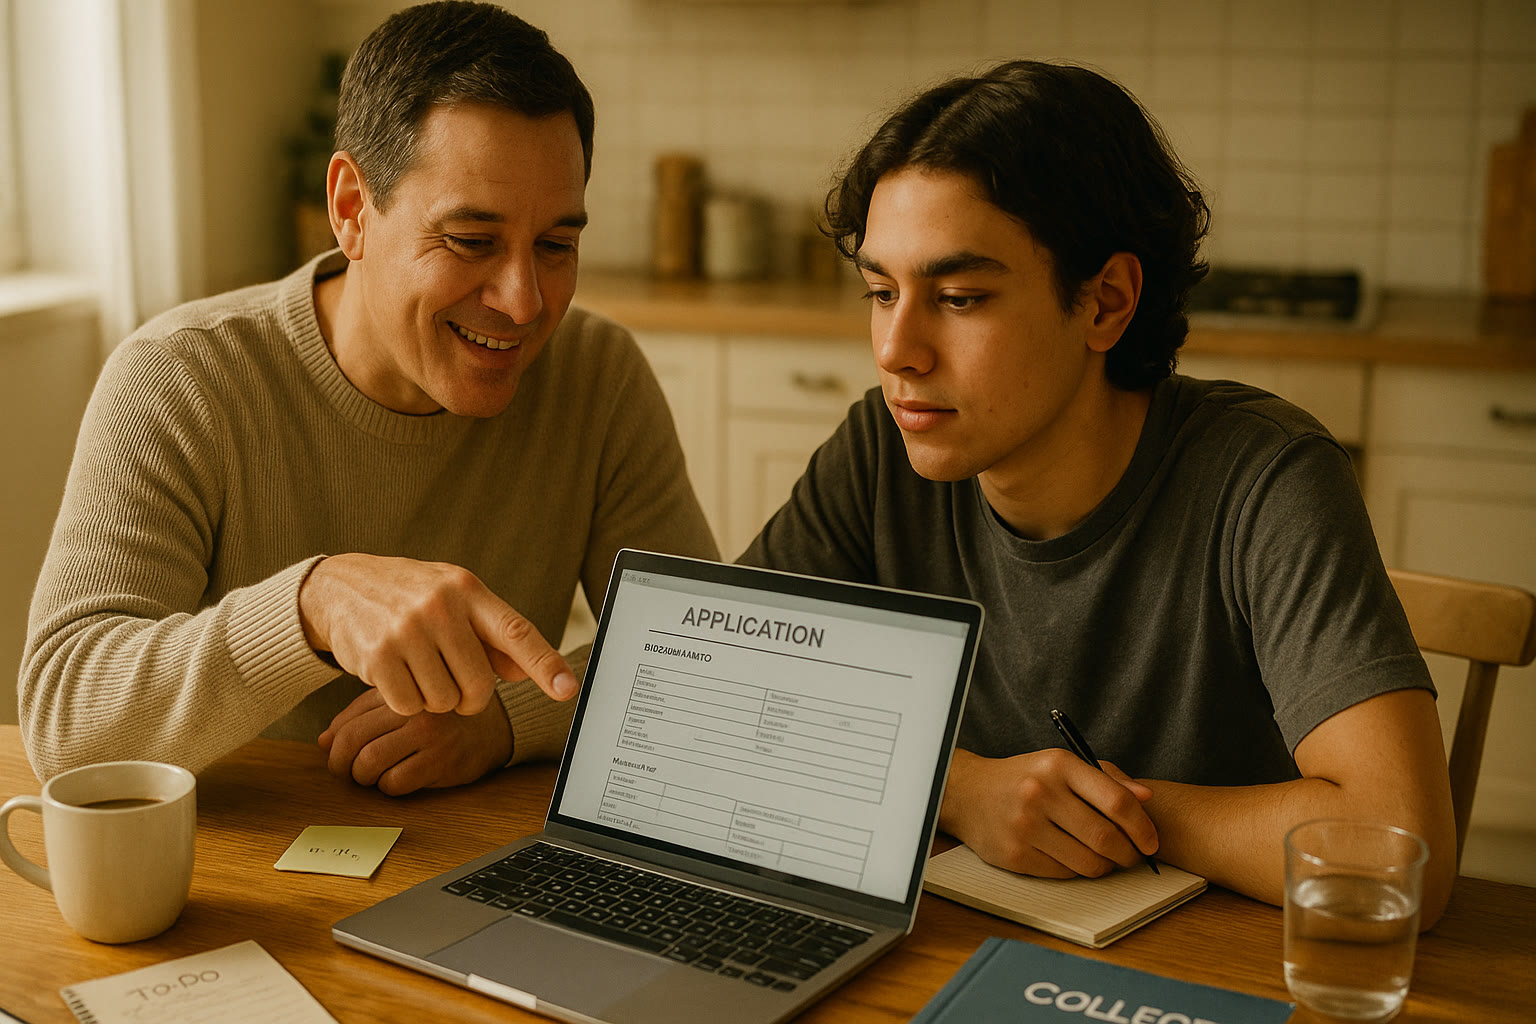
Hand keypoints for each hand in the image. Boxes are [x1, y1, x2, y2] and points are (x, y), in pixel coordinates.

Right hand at [299, 553, 577, 715]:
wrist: (342, 586)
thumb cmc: (412, 597)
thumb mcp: (455, 602)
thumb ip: (492, 638)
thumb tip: (524, 673)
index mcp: (468, 590)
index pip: (516, 632)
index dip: (545, 664)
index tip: (568, 689)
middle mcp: (440, 606)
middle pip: (478, 685)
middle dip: (470, 698)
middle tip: (454, 682)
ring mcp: (406, 630)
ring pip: (443, 701)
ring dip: (435, 699)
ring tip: (419, 669)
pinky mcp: (377, 656)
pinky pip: (409, 706)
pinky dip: (406, 702)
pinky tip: (396, 674)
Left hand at [318, 688, 512, 794]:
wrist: (495, 725)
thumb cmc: (440, 715)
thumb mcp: (401, 704)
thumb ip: (361, 716)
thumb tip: (323, 741)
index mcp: (402, 689)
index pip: (349, 720)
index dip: (333, 743)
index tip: (336, 753)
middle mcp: (415, 709)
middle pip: (354, 742)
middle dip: (340, 764)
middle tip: (344, 771)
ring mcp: (430, 736)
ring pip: (370, 764)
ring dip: (362, 778)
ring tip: (370, 776)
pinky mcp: (443, 762)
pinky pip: (396, 783)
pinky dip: (387, 787)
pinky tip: (396, 779)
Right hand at [939, 747, 1157, 877]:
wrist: (967, 792)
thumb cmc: (1024, 778)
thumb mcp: (1061, 765)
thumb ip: (1107, 778)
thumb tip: (1146, 798)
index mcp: (1059, 765)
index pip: (1116, 801)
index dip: (1142, 827)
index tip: (1151, 842)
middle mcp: (1040, 793)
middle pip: (1106, 838)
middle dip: (1128, 854)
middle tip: (1132, 857)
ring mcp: (1025, 826)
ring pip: (1088, 862)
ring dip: (1105, 866)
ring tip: (1103, 858)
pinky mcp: (1015, 855)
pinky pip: (1063, 873)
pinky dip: (1076, 871)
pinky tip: (1071, 857)